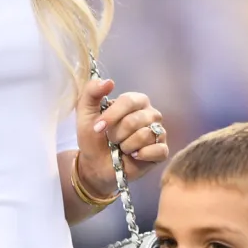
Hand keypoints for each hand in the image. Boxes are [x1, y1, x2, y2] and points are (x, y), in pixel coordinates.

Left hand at [75, 78, 168, 198]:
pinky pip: (158, 150)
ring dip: (126, 146)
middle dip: (117, 134)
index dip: (112, 116)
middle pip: (135, 120)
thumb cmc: (93, 137)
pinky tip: (134, 156)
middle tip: (111, 140)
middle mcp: (150, 114)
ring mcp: (159, 132)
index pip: (129, 101)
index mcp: (135, 101)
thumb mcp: (85, 113)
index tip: (98, 128)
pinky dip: (142, 155)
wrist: (95, 165)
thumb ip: (92, 92)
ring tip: (122, 148)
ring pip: (145, 135)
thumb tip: (109, 82)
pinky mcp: (162, 151)